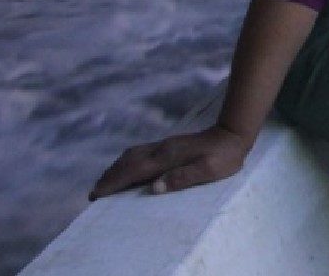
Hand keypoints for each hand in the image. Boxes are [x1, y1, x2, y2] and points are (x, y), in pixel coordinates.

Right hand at [89, 124, 251, 199]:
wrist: (233, 133)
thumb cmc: (224, 156)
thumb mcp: (208, 170)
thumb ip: (182, 178)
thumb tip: (155, 188)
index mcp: (167, 157)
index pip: (133, 171)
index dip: (113, 183)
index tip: (96, 195)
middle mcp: (161, 149)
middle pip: (127, 162)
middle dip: (109, 177)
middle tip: (94, 194)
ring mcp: (164, 145)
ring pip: (131, 155)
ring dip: (116, 168)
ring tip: (105, 182)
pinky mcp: (169, 145)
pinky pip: (140, 153)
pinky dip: (127, 162)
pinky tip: (128, 168)